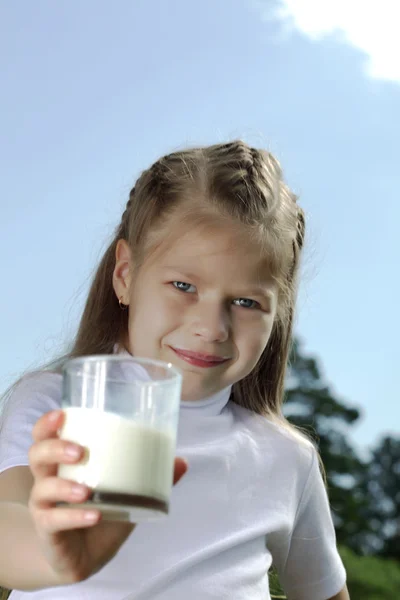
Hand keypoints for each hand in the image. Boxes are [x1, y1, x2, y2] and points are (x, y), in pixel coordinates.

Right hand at [28, 409, 187, 584]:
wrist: (84, 557)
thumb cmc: (99, 512)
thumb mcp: (127, 492)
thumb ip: (152, 477)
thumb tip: (182, 461)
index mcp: (63, 462)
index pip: (45, 436)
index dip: (47, 424)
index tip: (61, 414)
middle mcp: (48, 479)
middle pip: (37, 455)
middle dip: (55, 448)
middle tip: (80, 451)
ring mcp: (45, 506)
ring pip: (43, 488)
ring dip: (64, 486)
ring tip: (87, 490)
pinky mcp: (49, 531)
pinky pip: (54, 521)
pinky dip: (74, 517)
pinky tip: (93, 515)